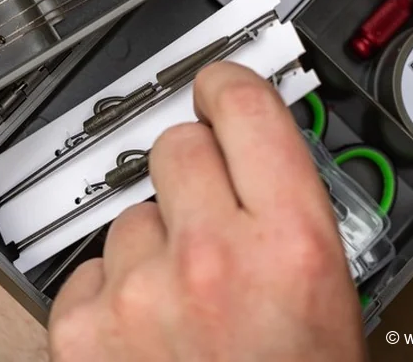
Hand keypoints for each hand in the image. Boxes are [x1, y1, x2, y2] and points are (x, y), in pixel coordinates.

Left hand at [48, 62, 365, 361]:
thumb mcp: (329, 300)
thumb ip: (289, 215)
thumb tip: (259, 155)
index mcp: (292, 246)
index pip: (246, 110)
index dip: (227, 84)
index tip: (215, 82)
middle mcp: (213, 258)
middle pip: (176, 148)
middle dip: (191, 175)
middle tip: (206, 219)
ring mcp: (140, 292)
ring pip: (130, 213)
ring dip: (151, 242)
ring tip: (182, 301)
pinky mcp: (83, 327)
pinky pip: (90, 267)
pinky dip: (111, 289)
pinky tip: (143, 330)